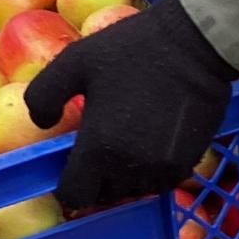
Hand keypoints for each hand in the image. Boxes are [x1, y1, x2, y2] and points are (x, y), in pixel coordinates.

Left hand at [25, 0, 238, 210]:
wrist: (195, 42)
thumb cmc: (132, 49)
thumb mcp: (74, 61)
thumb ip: (43, 95)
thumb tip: (43, 124)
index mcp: (98, 148)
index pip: (75, 196)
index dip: (69, 184)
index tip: (73, 162)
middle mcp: (130, 169)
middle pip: (105, 194)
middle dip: (98, 177)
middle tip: (101, 144)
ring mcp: (162, 170)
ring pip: (134, 190)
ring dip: (126, 175)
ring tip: (128, 139)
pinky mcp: (187, 164)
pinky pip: (161, 181)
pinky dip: (153, 169)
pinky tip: (153, 139)